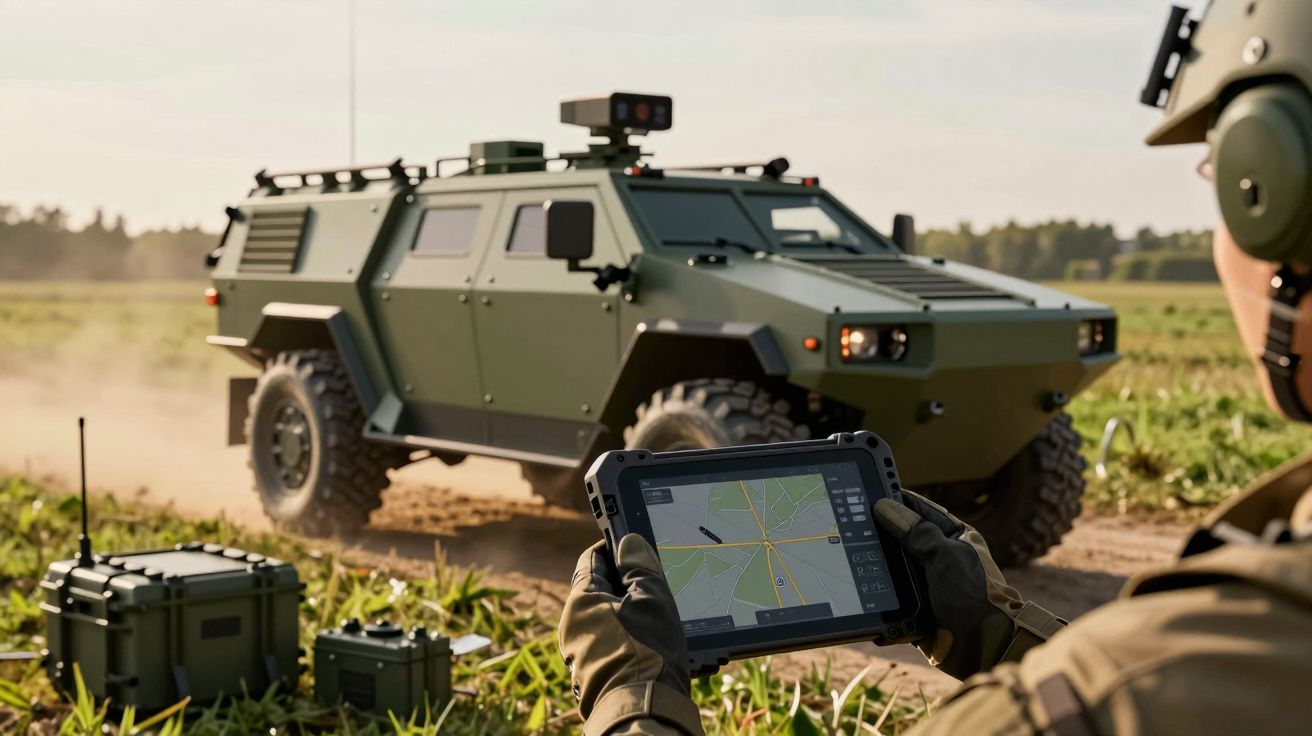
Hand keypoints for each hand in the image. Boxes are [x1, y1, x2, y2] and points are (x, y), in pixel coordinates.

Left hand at [558, 534, 703, 735]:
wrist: (643, 711)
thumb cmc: (647, 651)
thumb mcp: (651, 598)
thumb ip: (640, 566)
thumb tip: (629, 542)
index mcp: (581, 601)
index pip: (593, 559)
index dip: (615, 548)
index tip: (636, 546)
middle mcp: (574, 627)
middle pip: (602, 592)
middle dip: (630, 586)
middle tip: (658, 582)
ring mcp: (582, 654)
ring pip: (611, 621)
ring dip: (635, 615)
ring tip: (665, 616)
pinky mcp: (595, 676)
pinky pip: (615, 647)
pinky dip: (635, 640)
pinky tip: (659, 645)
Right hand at [873, 490, 1064, 679]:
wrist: (983, 646)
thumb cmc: (974, 596)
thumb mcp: (946, 557)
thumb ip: (917, 532)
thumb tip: (886, 507)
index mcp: (955, 538)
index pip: (922, 511)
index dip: (899, 500)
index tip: (873, 491)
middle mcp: (941, 557)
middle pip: (905, 537)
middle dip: (883, 531)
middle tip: (854, 520)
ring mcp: (929, 581)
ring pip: (896, 564)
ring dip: (880, 562)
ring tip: (852, 548)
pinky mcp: (918, 606)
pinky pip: (894, 592)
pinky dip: (881, 589)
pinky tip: (863, 582)